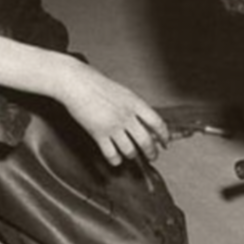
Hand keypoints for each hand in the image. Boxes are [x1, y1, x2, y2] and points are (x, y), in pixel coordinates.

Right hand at [53, 57, 168, 166]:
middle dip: (152, 152)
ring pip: (130, 150)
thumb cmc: (98, 86)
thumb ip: (136, 108)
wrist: (77, 83)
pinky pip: (111, 154)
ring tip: (132, 155)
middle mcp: (126, 116)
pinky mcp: (98, 134)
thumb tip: (147, 124)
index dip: (164, 136)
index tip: (165, 143)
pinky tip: (116, 158)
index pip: (157, 123)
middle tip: (153, 157)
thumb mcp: (124, 93)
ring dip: (133, 155)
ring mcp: (113, 126)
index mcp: (135, 103)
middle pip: (146, 141)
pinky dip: (115, 160)